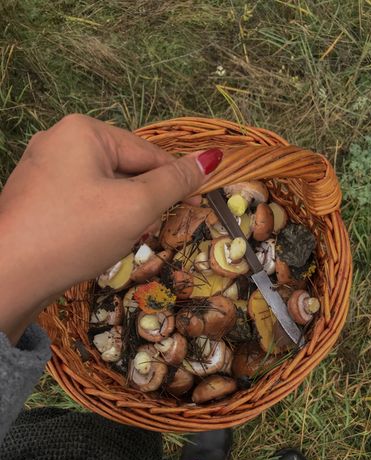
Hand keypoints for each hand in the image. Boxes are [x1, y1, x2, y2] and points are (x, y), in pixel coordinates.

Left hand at [0, 114, 222, 342]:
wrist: (9, 277)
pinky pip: (84, 202)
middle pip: (126, 170)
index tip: (199, 204)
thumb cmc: (75, 234)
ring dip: (124, 215)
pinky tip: (97, 243)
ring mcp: (44, 170)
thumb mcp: (135, 207)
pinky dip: (100, 221)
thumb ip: (174, 182)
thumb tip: (211, 157)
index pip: (148, 153)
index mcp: (84, 131)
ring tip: (118, 241)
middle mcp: (60, 141)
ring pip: (106, 189)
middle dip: (142, 203)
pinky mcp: (37, 198)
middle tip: (144, 232)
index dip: (177, 180)